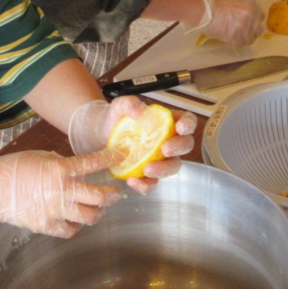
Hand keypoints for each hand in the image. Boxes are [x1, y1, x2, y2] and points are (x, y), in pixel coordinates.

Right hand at [0, 150, 123, 250]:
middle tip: (116, 193)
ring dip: (98, 212)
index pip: (93, 163)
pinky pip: (71, 230)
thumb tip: (78, 170)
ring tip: (99, 208)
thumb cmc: (15, 169)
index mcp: (60, 169)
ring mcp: (55, 210)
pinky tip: (77, 220)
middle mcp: (62, 191)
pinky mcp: (46, 226)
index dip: (110, 159)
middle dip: (112, 195)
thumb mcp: (42, 157)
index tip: (120, 156)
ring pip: (89, 216)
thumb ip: (63, 164)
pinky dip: (77, 226)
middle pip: (99, 197)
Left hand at [67, 97, 195, 192]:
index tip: (180, 128)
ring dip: (164, 170)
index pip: (187, 121)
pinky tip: (132, 180)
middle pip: (185, 145)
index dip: (189, 124)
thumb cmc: (115, 117)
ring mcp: (159, 158)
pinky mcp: (146, 174)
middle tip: (165, 149)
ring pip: (172, 167)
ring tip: (147, 169)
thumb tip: (143, 111)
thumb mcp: (120, 105)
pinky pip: (152, 183)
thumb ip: (130, 103)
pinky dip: (145, 185)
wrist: (98, 134)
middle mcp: (167, 140)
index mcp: (166, 121)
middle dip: (179, 148)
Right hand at [191, 0, 264, 46]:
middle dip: (250, 32)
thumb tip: (246, 21)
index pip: (260, 17)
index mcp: (252, 4)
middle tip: (240, 32)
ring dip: (243, 39)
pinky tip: (227, 38)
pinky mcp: (237, 37)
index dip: (253, 21)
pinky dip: (234, 42)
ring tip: (233, 36)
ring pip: (250, 39)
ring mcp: (245, 27)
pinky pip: (240, 44)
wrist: (203, 6)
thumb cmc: (214, 0)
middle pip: (258, 30)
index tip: (246, 23)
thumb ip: (244, 9)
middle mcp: (252, 15)